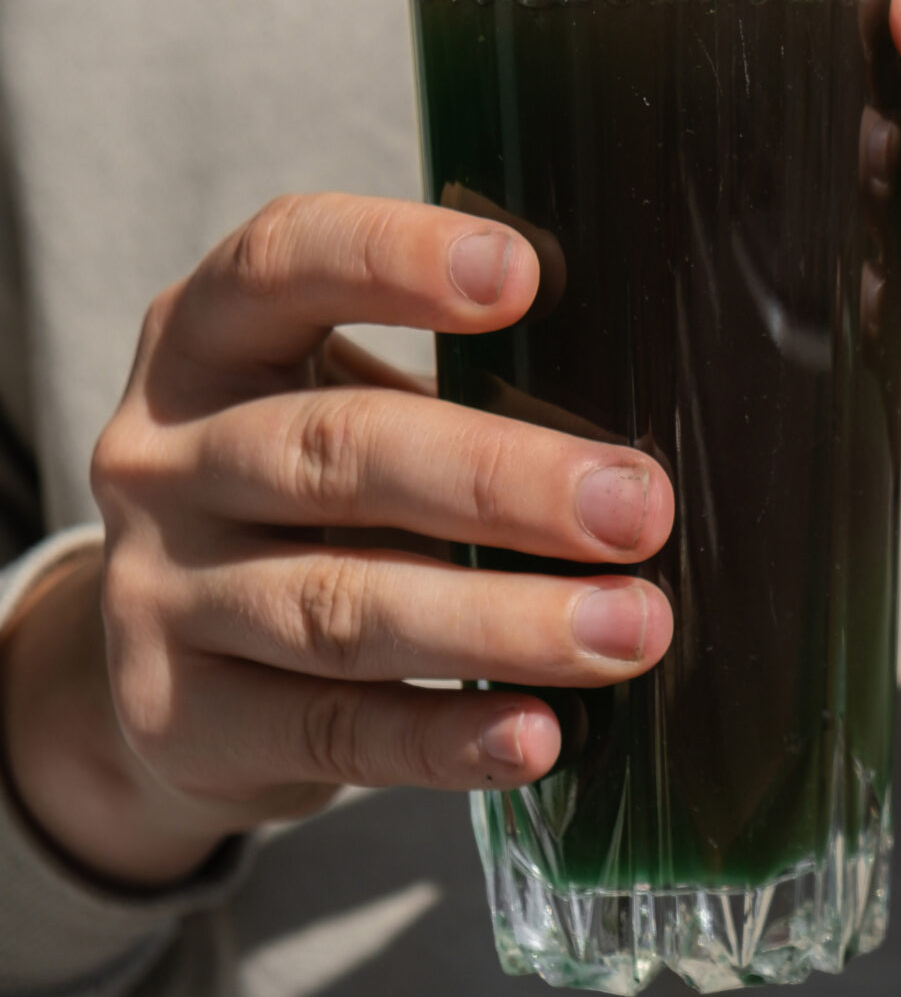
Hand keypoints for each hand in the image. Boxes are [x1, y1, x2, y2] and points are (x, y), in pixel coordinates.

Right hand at [0, 195, 673, 886]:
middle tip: (637, 509)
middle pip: (339, 452)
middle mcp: (164, 456)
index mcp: (210, 339)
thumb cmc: (322, 499)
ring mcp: (158, 593)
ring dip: (502, 622)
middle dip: (505, 481)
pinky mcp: (183, 720)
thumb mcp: (354, 407)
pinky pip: (331, 730)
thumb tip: (647, 434)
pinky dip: (445, 737)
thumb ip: (466, 391)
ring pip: (340, 603)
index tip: (522, 274)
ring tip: (628, 631)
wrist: (173, 668)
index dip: (394, 259)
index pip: (282, 262)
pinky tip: (536, 735)